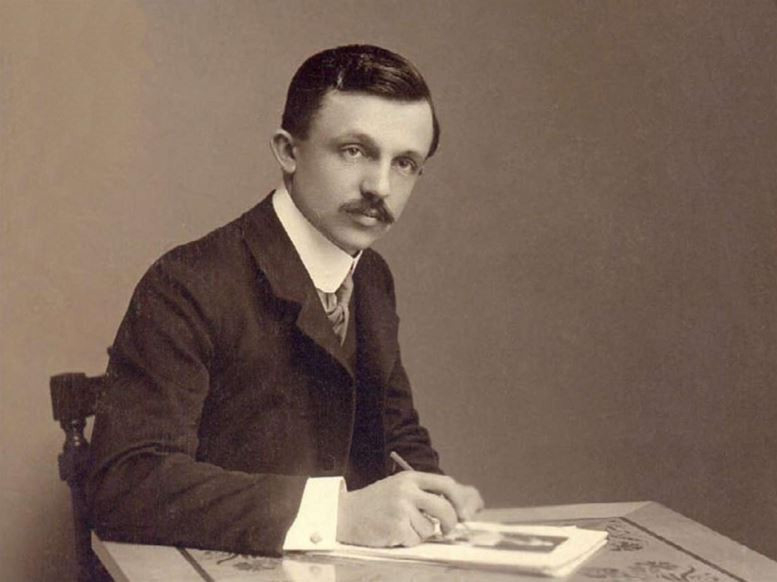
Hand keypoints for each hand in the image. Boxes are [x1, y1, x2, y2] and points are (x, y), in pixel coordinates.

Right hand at [336, 472, 482, 546]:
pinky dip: (408, 540)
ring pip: (430, 528)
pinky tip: (394, 533)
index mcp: (410, 478)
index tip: (462, 512)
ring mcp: (401, 509)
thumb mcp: (399, 488)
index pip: (446, 483)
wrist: (345, 513)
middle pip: (444, 508)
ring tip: (403, 526)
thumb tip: (455, 508)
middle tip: (446, 529)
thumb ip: (422, 493)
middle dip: (450, 522)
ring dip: (421, 533)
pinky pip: (415, 540)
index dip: (458, 499)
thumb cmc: (375, 502)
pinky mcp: (396, 527)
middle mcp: (407, 491)